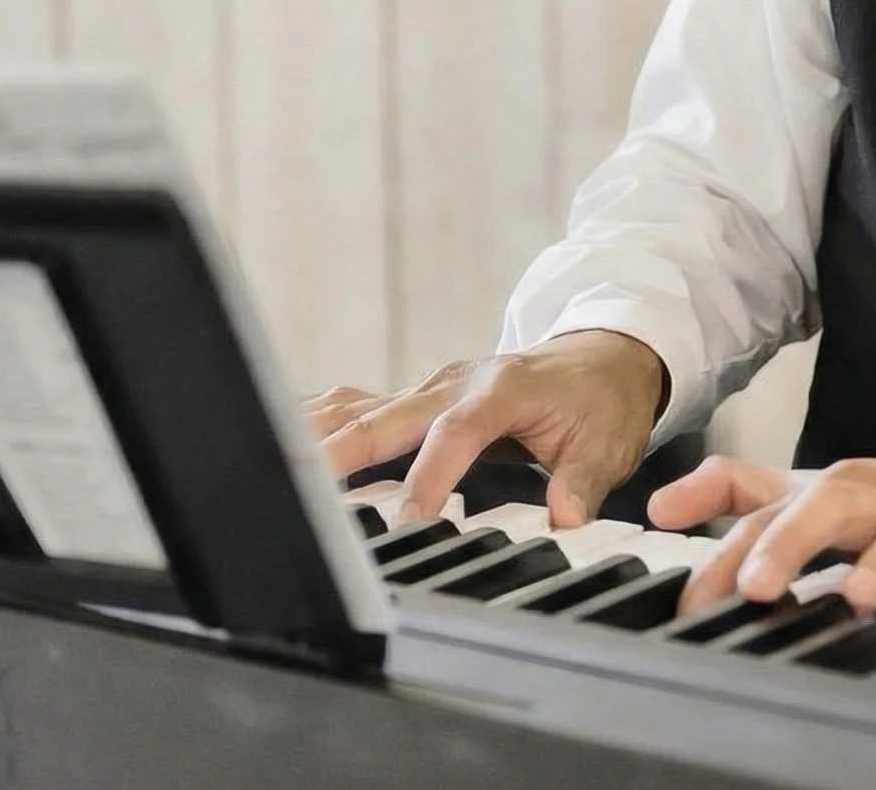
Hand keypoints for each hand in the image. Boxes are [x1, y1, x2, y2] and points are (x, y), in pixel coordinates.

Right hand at [304, 329, 669, 525]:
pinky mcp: (419, 395)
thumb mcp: (607, 443)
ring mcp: (433, 384)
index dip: (430, 475)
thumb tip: (566, 521)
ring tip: (268, 463)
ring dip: (320, 437)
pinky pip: (363, 405)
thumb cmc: (602, 399)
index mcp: (504, 389)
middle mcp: (458, 381)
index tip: (410, 520)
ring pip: (365, 409)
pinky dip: (323, 421)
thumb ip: (581, 482)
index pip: (457, 431)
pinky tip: (282, 434)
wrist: (604, 353)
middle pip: (391, 415)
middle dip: (346, 452)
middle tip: (303, 492)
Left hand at [648, 454, 875, 622]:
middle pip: (834, 503)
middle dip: (792, 539)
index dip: (728, 553)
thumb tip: (659, 504)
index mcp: (838, 492)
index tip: (692, 601)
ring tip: (858, 596)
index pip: (774, 512)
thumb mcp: (817, 494)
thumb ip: (739, 494)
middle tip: (755, 586)